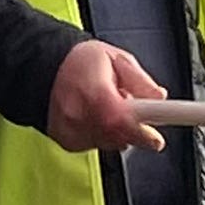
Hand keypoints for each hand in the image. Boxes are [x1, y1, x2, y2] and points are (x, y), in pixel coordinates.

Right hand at [42, 40, 167, 154]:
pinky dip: (102, 135)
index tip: (156, 139)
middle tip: (131, 108)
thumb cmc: (80, 61)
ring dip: (117, 131)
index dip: (141, 133)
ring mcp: (70, 131)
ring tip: (108, 107)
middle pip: (116, 137)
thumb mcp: (117, 58)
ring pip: (108, 144)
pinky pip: (95, 145)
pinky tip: (95, 117)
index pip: (119, 120)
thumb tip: (159, 96)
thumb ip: (140, 80)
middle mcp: (78, 115)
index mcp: (94, 92)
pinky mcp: (67, 142)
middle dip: (133, 128)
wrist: (45, 66)